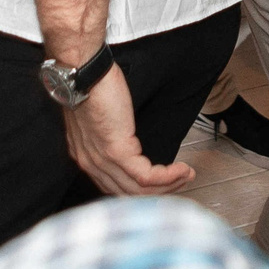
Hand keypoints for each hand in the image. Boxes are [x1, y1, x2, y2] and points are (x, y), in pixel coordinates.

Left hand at [63, 61, 192, 194]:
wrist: (83, 74)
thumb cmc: (90, 86)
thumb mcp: (98, 118)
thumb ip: (109, 136)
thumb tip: (128, 142)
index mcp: (87, 157)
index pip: (116, 187)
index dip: (141, 190)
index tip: (162, 182)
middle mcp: (92, 164)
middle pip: (129, 194)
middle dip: (159, 191)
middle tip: (180, 181)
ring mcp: (103, 160)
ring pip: (139, 190)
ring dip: (168, 185)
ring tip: (185, 175)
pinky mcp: (117, 151)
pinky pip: (146, 176)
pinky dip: (168, 177)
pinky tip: (180, 170)